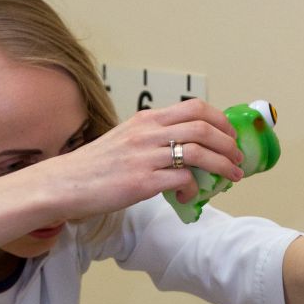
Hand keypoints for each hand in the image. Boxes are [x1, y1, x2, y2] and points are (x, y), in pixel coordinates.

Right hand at [43, 101, 244, 222]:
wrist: (65, 183)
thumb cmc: (95, 165)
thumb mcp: (125, 138)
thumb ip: (153, 137)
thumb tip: (184, 146)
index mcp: (146, 119)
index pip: (194, 108)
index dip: (220, 120)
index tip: (230, 135)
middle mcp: (148, 133)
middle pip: (203, 127)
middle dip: (228, 144)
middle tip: (238, 158)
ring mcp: (145, 157)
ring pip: (199, 152)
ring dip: (223, 165)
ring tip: (232, 177)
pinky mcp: (142, 182)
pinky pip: (182, 180)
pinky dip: (193, 188)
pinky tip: (188, 196)